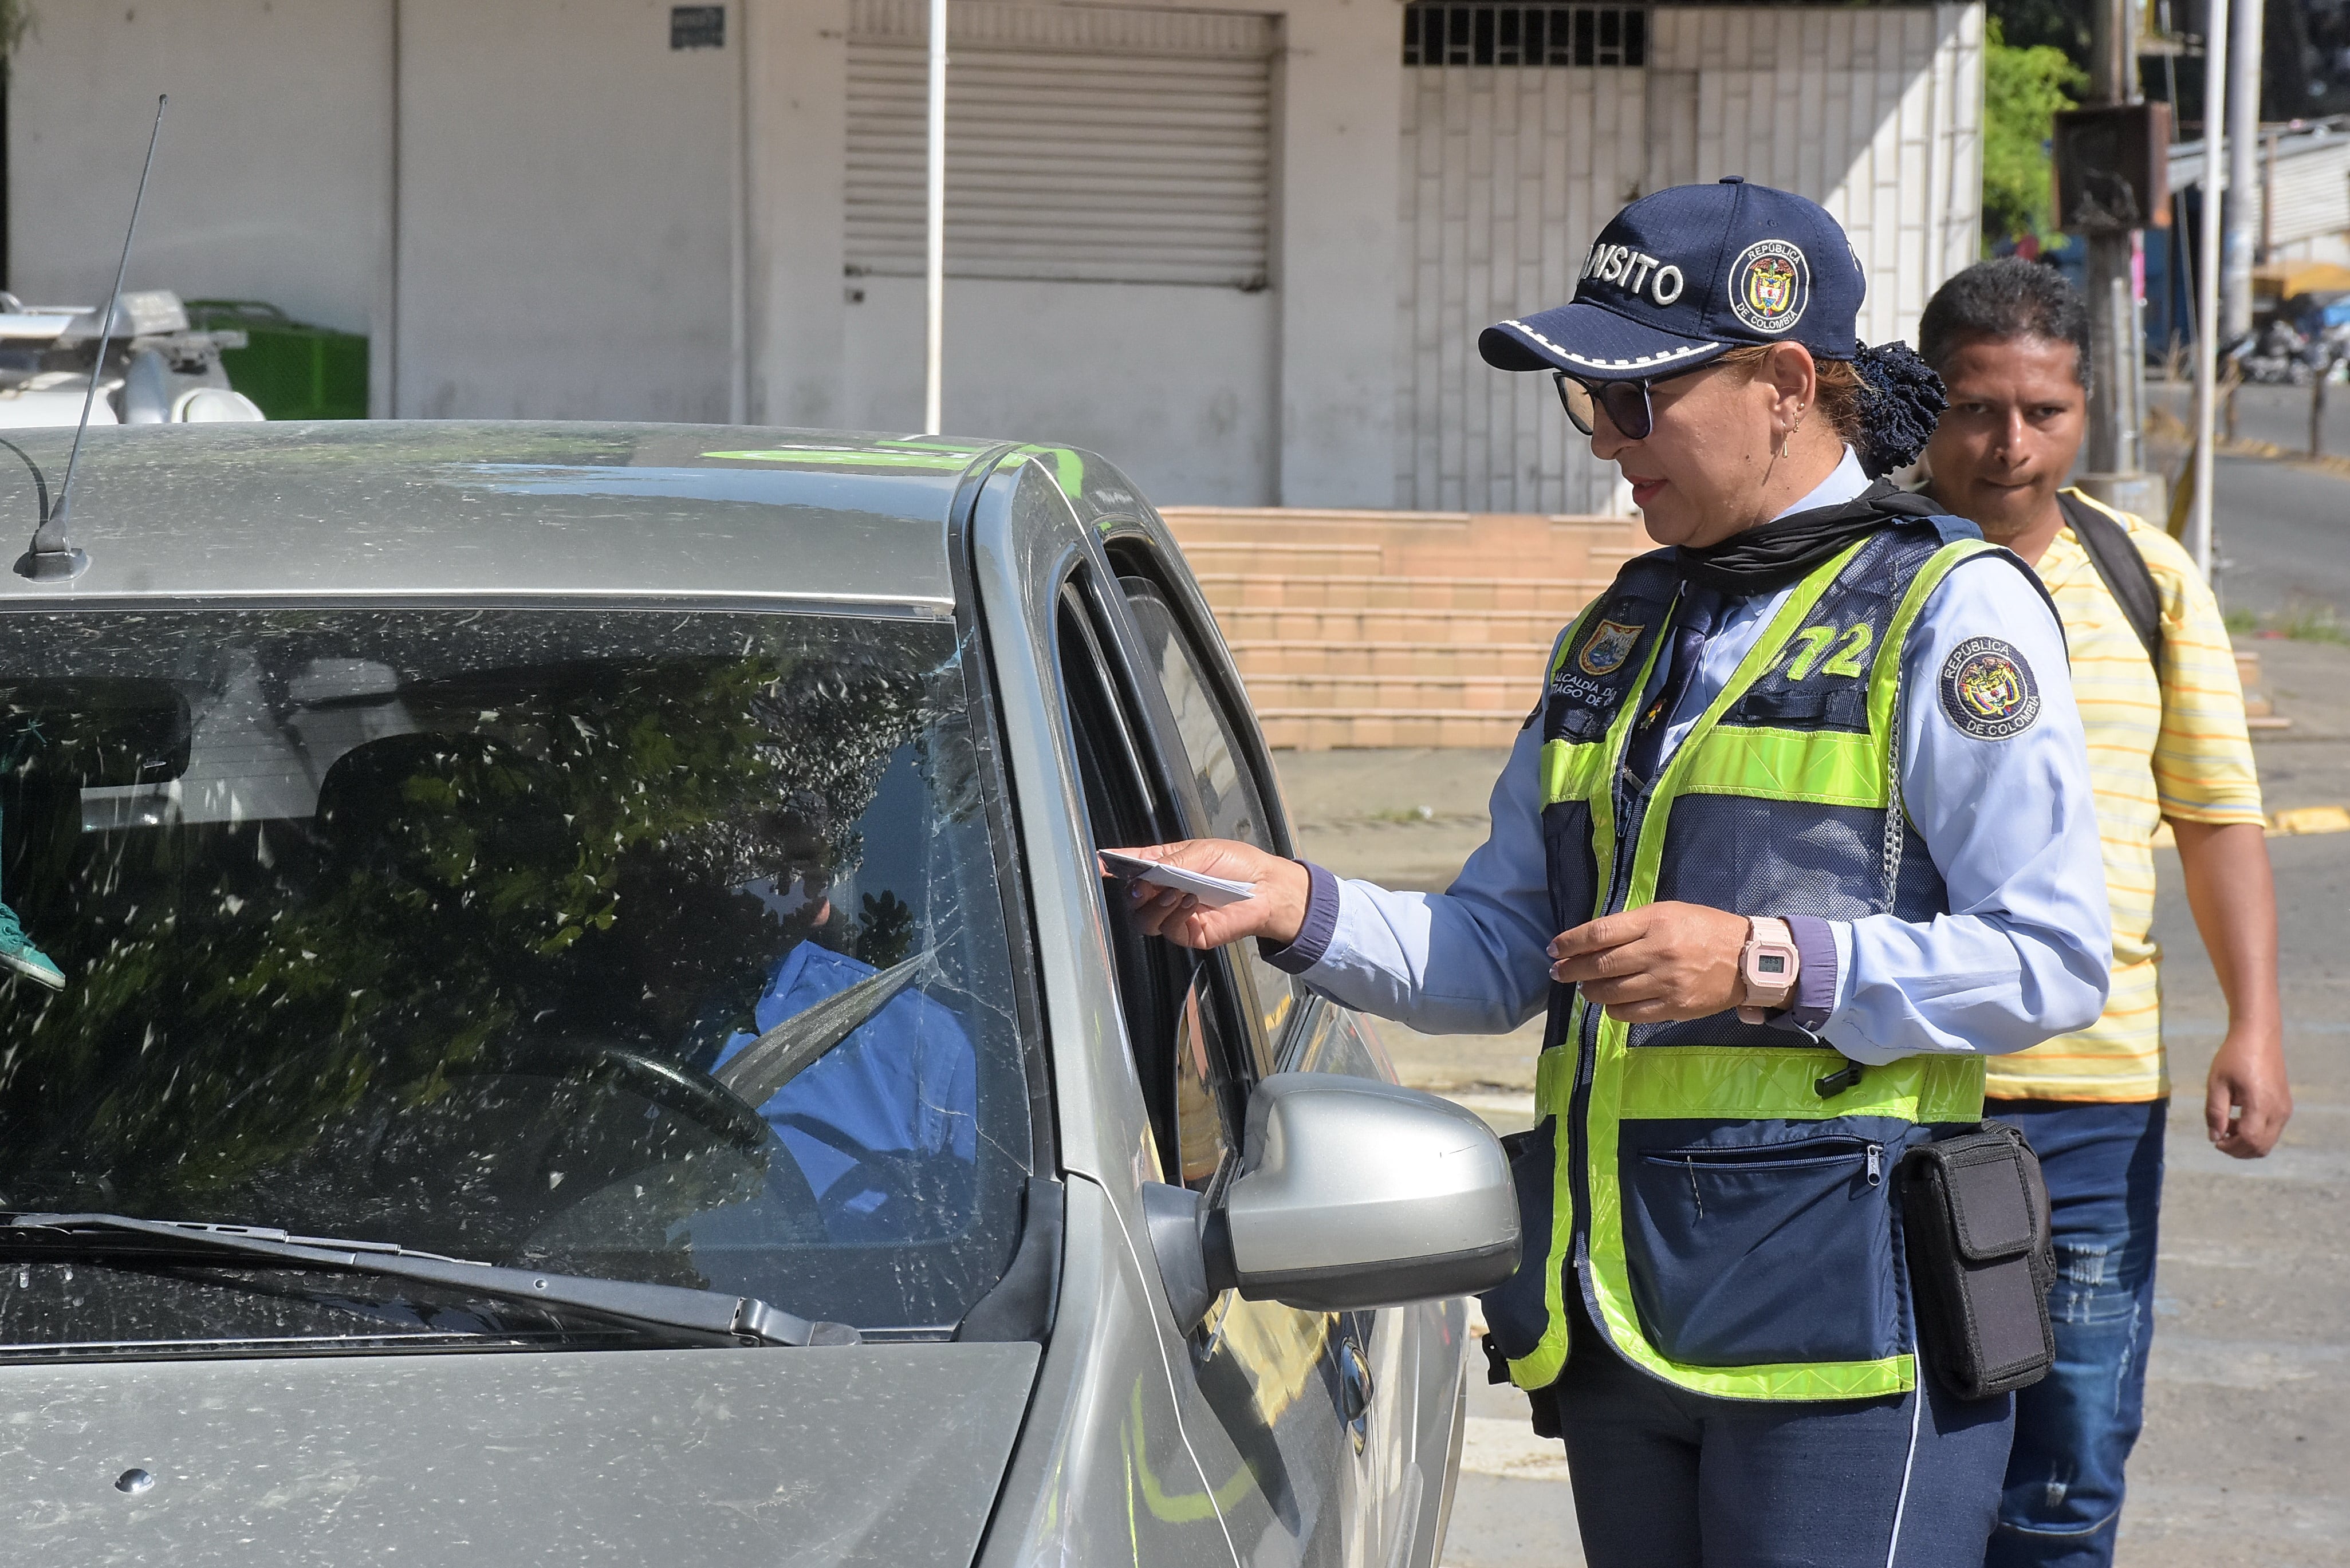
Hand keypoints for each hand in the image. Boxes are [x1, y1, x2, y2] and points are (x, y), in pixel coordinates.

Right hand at [1105, 839, 1311, 950]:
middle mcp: (1164, 891)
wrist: (1268, 890)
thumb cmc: (1239, 865)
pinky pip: (1167, 929)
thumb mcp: (1202, 851)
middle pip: (1131, 898)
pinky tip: (1191, 900)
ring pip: (1142, 919)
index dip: (1112, 866)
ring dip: (1154, 904)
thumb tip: (1142, 870)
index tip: (1098, 864)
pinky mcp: (1186, 933)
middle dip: (1133, 890)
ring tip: (1176, 890)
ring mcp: (1173, 915)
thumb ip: (1170, 860)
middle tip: (1145, 883)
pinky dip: (1175, 912)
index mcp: (1165, 865)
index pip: (1132, 866)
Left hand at [1547, 902, 1749, 1022]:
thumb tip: (1592, 940)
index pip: (1599, 933)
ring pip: (1612, 992)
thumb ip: (1633, 924)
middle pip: (1600, 965)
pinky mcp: (1675, 1007)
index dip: (1570, 942)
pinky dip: (1613, 1009)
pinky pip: (1631, 1013)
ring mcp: (1666, 982)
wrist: (1748, 958)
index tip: (1554, 949)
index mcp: (1655, 922)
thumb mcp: (1669, 912)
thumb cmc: (1705, 929)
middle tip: (1558, 972)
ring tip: (1583, 988)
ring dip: (1590, 991)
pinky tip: (1609, 1004)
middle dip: (1572, 970)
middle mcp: (1658, 951)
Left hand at [2205, 1023, 2291, 1157]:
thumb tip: (2214, 1137)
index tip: (2215, 1140)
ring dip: (2247, 1142)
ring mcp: (2285, 1109)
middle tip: (2219, 1137)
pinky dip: (2255, 1133)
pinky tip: (2238, 1120)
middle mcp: (2278, 1110)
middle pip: (2261, 1147)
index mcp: (2261, 1104)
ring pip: (2268, 1142)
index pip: (2250, 1140)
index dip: (2231, 1147)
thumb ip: (2215, 1112)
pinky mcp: (2285, 1106)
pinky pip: (2272, 1130)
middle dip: (2238, 1149)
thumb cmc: (2234, 1057)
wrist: (2258, 1037)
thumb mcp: (2216, 1083)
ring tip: (2227, 1126)